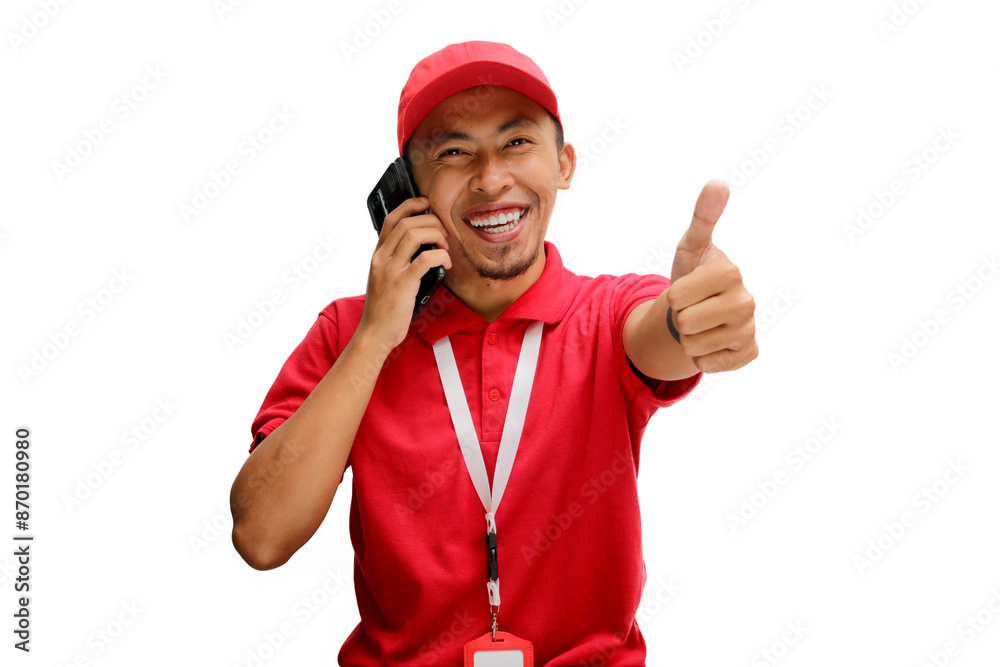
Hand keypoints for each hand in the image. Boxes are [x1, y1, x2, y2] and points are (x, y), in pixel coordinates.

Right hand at [358, 197, 451, 350]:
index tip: (426, 204)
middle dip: (431, 222)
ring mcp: (391, 270)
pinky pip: (426, 259)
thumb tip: (421, 248)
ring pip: (415, 235)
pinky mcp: (403, 283)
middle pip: (407, 223)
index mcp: (377, 255)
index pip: (391, 219)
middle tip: (443, 233)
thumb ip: (395, 261)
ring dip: (437, 236)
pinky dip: (441, 256)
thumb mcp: (383, 279)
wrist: (375, 333)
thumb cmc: (383, 308)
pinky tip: (446, 263)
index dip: (410, 206)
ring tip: (445, 248)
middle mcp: (381, 258)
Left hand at [667, 180, 757, 372]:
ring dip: (688, 339)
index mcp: (731, 273)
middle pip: (684, 323)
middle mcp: (746, 302)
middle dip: (679, 318)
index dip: (672, 296)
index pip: (677, 297)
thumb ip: (703, 216)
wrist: (703, 311)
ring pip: (693, 346)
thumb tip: (718, 182)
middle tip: (692, 309)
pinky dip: (701, 357)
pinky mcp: (748, 354)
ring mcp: (749, 329)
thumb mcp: (692, 245)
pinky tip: (711, 342)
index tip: (684, 289)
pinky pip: (708, 364)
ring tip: (700, 325)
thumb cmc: (694, 275)